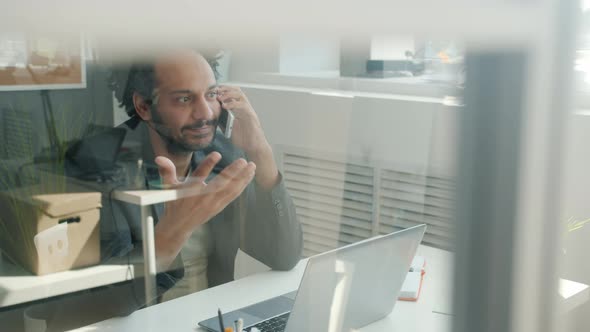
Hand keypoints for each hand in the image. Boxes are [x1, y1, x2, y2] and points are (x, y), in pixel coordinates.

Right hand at [152, 152, 255, 269]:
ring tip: (252, 167)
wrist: (179, 226)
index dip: (208, 164)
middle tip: (244, 161)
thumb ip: (166, 170)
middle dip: (234, 172)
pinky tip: (248, 178)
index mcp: (191, 189)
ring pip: (231, 189)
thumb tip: (159, 158)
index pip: (200, 174)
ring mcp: (213, 203)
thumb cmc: (174, 203)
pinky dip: (242, 186)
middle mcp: (204, 197)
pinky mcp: (219, 207)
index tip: (217, 154)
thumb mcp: (168, 187)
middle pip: (221, 183)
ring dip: (243, 178)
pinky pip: (233, 196)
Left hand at [217, 86, 279, 189]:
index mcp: (238, 109)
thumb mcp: (228, 128)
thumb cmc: (243, 139)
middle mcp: (244, 108)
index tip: (212, 91)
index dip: (222, 90)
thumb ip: (221, 121)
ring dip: (228, 93)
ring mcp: (248, 110)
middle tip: (215, 90)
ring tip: (219, 97)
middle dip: (225, 88)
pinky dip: (233, 104)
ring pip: (240, 95)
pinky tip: (225, 106)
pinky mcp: (251, 116)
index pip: (232, 93)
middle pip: (236, 90)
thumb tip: (211, 117)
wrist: (253, 147)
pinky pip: (242, 105)